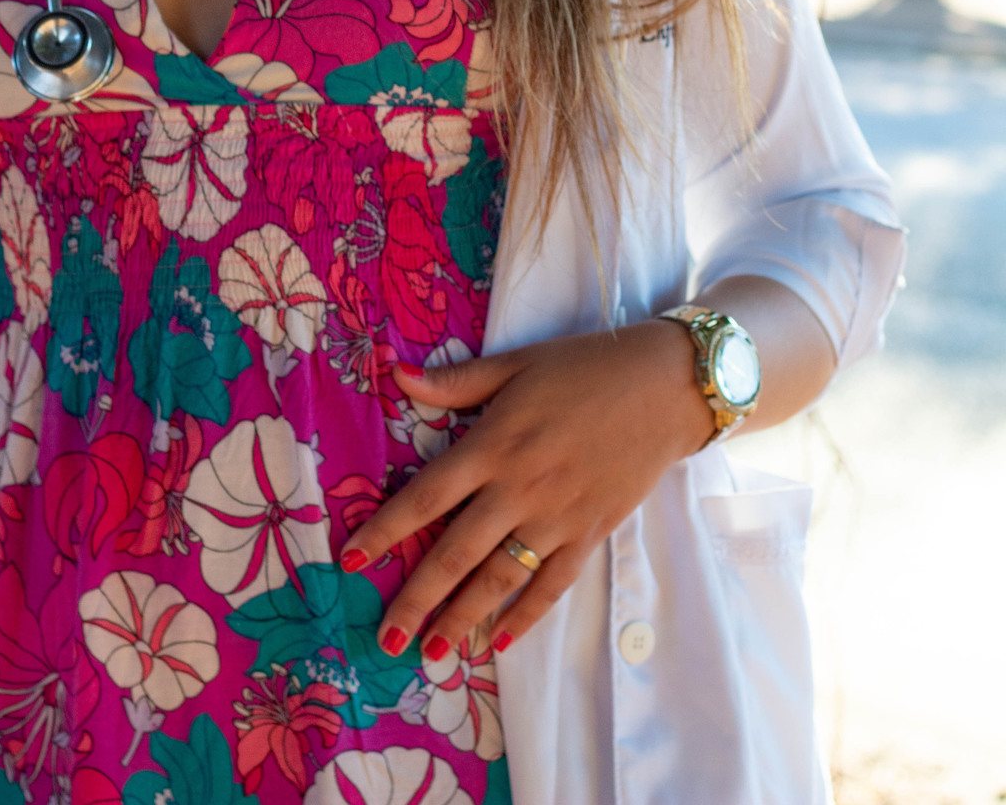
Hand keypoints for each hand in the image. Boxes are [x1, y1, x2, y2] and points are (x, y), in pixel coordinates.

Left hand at [340, 321, 713, 658]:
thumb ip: (458, 382)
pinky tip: (501, 642)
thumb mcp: (517, 364)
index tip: (352, 561)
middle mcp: (518, 488)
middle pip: (456, 551)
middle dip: (417, 597)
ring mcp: (556, 517)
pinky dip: (526, 615)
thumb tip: (398, 376)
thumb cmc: (585, 368)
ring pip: (500, 577)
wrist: (664, 387)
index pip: (427, 495)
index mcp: (494, 444)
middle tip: (386, 637)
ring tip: (433, 651)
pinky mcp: (590, 533)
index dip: (387, 529)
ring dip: (464, 617)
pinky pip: (552, 583)